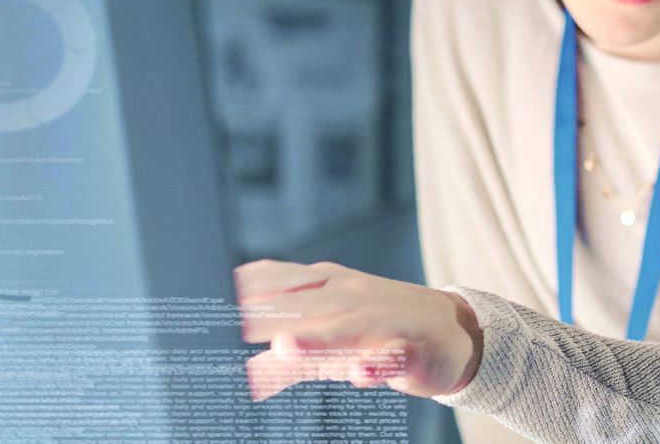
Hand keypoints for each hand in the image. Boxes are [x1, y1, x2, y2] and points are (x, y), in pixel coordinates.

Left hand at [233, 259, 481, 400]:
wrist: (457, 331)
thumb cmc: (384, 331)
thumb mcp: (333, 341)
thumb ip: (290, 358)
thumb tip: (245, 376)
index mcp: (327, 285)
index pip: (277, 282)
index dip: (242, 292)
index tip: (203, 302)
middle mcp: (352, 296)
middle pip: (304, 306)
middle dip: (266, 316)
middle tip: (225, 328)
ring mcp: (384, 320)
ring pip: (348, 328)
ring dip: (318, 337)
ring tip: (285, 347)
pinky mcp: (413, 349)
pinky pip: (394, 356)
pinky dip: (379, 363)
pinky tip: (362, 373)